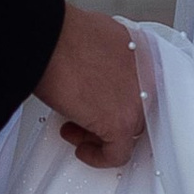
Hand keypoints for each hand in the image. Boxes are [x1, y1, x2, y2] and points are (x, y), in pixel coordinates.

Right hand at [35, 0, 144, 167]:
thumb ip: (109, 57)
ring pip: (128, 132)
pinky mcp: (121, 124)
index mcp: (144, 52)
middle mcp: (147, 77)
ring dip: (100, 136)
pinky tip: (83, 150)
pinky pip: (117, 154)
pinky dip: (99, 157)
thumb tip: (99, 69)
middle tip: (86, 118)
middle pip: (135, 110)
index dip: (118, 98)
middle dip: (107, 116)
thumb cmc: (62, 36)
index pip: (142, 86)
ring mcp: (137, 101)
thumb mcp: (99, 38)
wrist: (47, 40)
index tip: (102, 103)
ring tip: (78, 131)